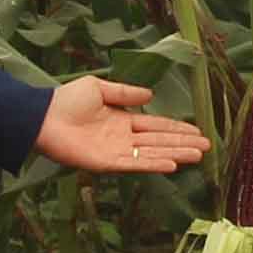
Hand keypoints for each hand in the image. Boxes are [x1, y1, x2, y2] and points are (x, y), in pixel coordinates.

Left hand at [35, 74, 204, 174]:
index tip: (197, 131)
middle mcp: (123, 138)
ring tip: (198, 155)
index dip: (177, 128)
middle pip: (159, 140)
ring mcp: (116, 152)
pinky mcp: (107, 163)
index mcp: (122, 120)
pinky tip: (172, 164)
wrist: (44, 117)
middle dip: (183, 143)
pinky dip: (153, 164)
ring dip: (176, 154)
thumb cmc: (67, 100)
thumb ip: (125, 93)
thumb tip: (150, 94)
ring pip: (152, 153)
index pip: (156, 125)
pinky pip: (134, 164)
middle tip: (207, 146)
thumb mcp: (99, 88)